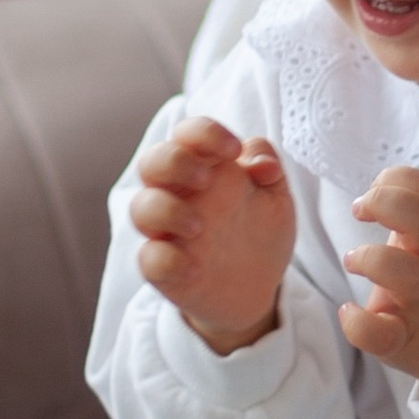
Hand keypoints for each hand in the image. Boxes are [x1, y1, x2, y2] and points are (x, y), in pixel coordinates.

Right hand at [130, 116, 293, 351]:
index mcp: (204, 166)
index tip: (233, 150)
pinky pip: (149, 259)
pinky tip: (196, 270)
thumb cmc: (260, 230)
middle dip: (174, 162)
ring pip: (140, 208)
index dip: (204, 133)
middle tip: (207, 179)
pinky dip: (167, 262)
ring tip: (200, 227)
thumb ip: (270, 170)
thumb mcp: (277, 197)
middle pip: (152, 161)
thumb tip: (263, 163)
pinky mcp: (163, 268)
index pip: (188, 134)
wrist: (257, 286)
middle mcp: (178, 194)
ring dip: (167, 211)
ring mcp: (166, 231)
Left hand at [342, 167, 418, 392]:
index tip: (375, 190)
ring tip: (352, 259)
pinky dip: (360, 324)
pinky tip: (348, 311)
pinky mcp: (401, 339)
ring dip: (374, 259)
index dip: (401, 179)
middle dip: (387, 202)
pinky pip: (381, 335)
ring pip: (408, 275)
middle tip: (361, 209)